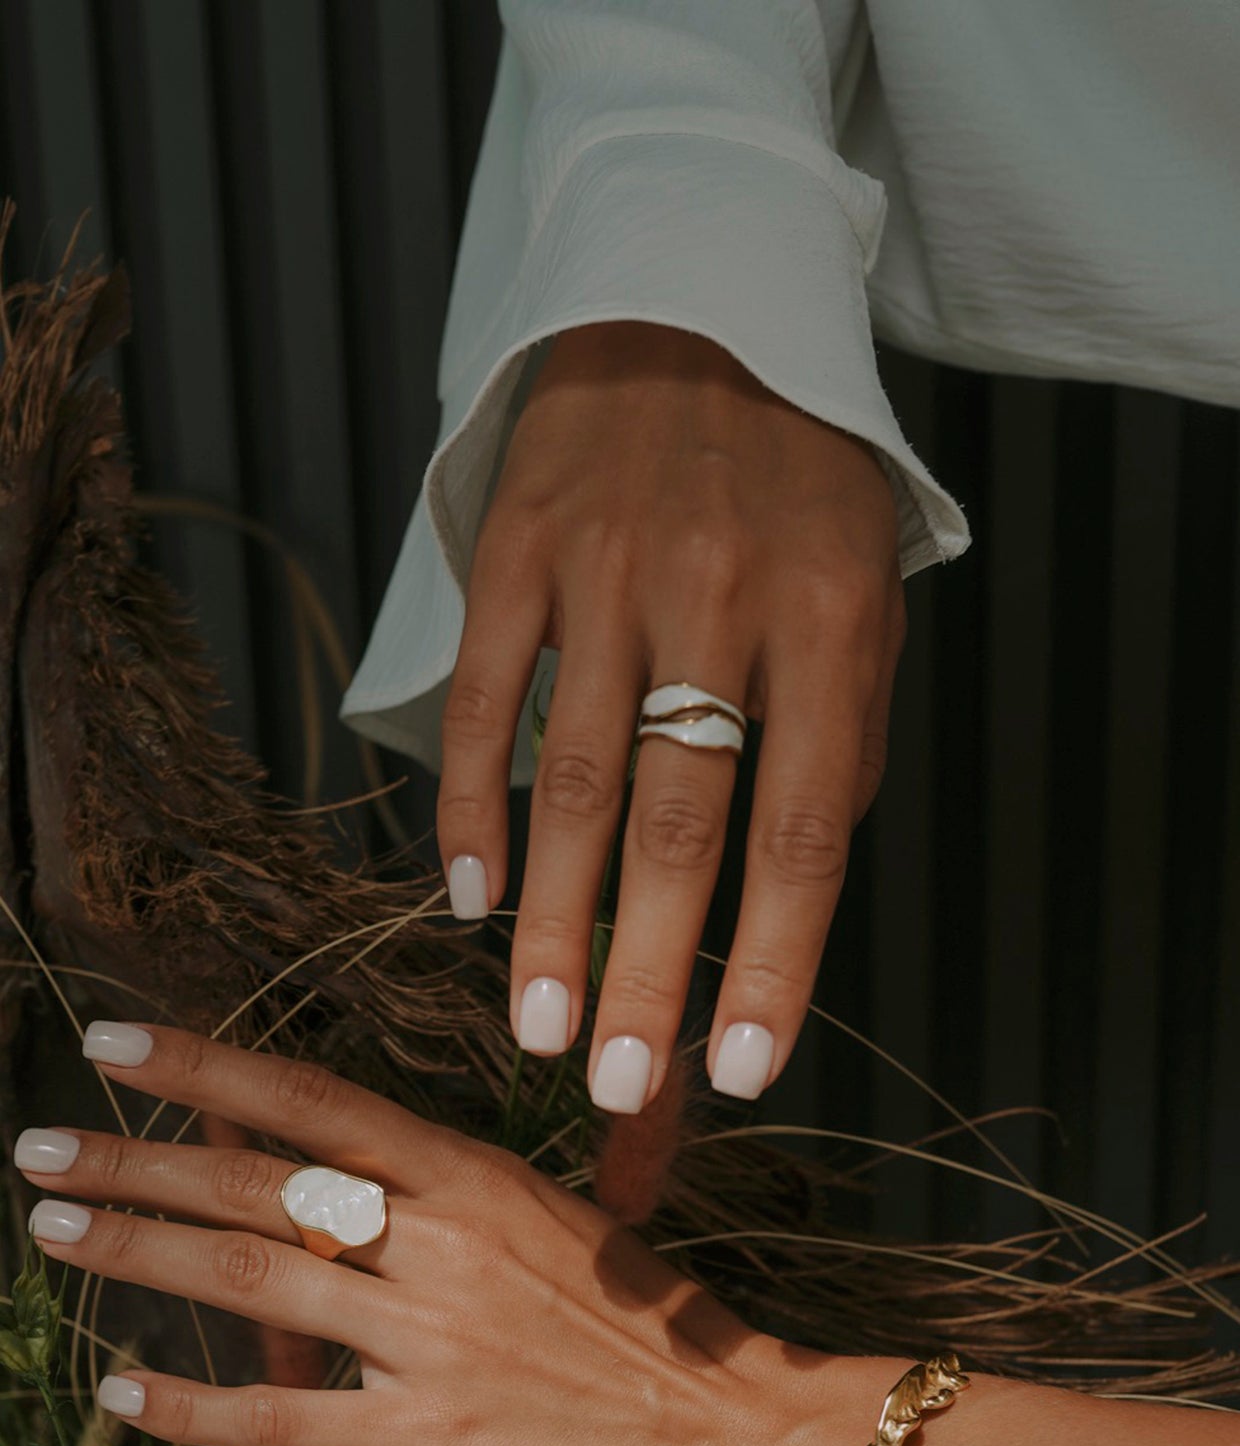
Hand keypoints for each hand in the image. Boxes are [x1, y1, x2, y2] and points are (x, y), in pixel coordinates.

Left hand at [15, 1023, 846, 1445]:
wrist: (741, 1431)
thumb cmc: (664, 1327)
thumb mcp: (565, 1225)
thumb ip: (458, 1204)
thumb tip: (360, 1191)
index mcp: (479, 1175)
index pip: (313, 1101)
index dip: (206, 1068)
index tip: (118, 1043)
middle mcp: (443, 1240)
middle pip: (258, 1185)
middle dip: (136, 1163)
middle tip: (38, 1149)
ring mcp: (431, 1337)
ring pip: (253, 1280)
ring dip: (139, 1252)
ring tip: (54, 1229)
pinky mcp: (429, 1437)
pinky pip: (283, 1419)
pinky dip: (193, 1407)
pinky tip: (120, 1391)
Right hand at [437, 321, 903, 1110]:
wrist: (694, 301)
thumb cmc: (798, 477)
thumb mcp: (867, 587)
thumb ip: (842, 732)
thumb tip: (789, 884)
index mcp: (830, 621)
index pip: (805, 827)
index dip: (772, 960)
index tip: (740, 1069)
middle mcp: (719, 600)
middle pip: (677, 822)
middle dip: (641, 969)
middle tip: (609, 1086)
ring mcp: (608, 572)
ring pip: (570, 778)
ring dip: (549, 918)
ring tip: (531, 1026)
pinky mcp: (516, 549)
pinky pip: (486, 699)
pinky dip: (475, 805)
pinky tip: (470, 897)